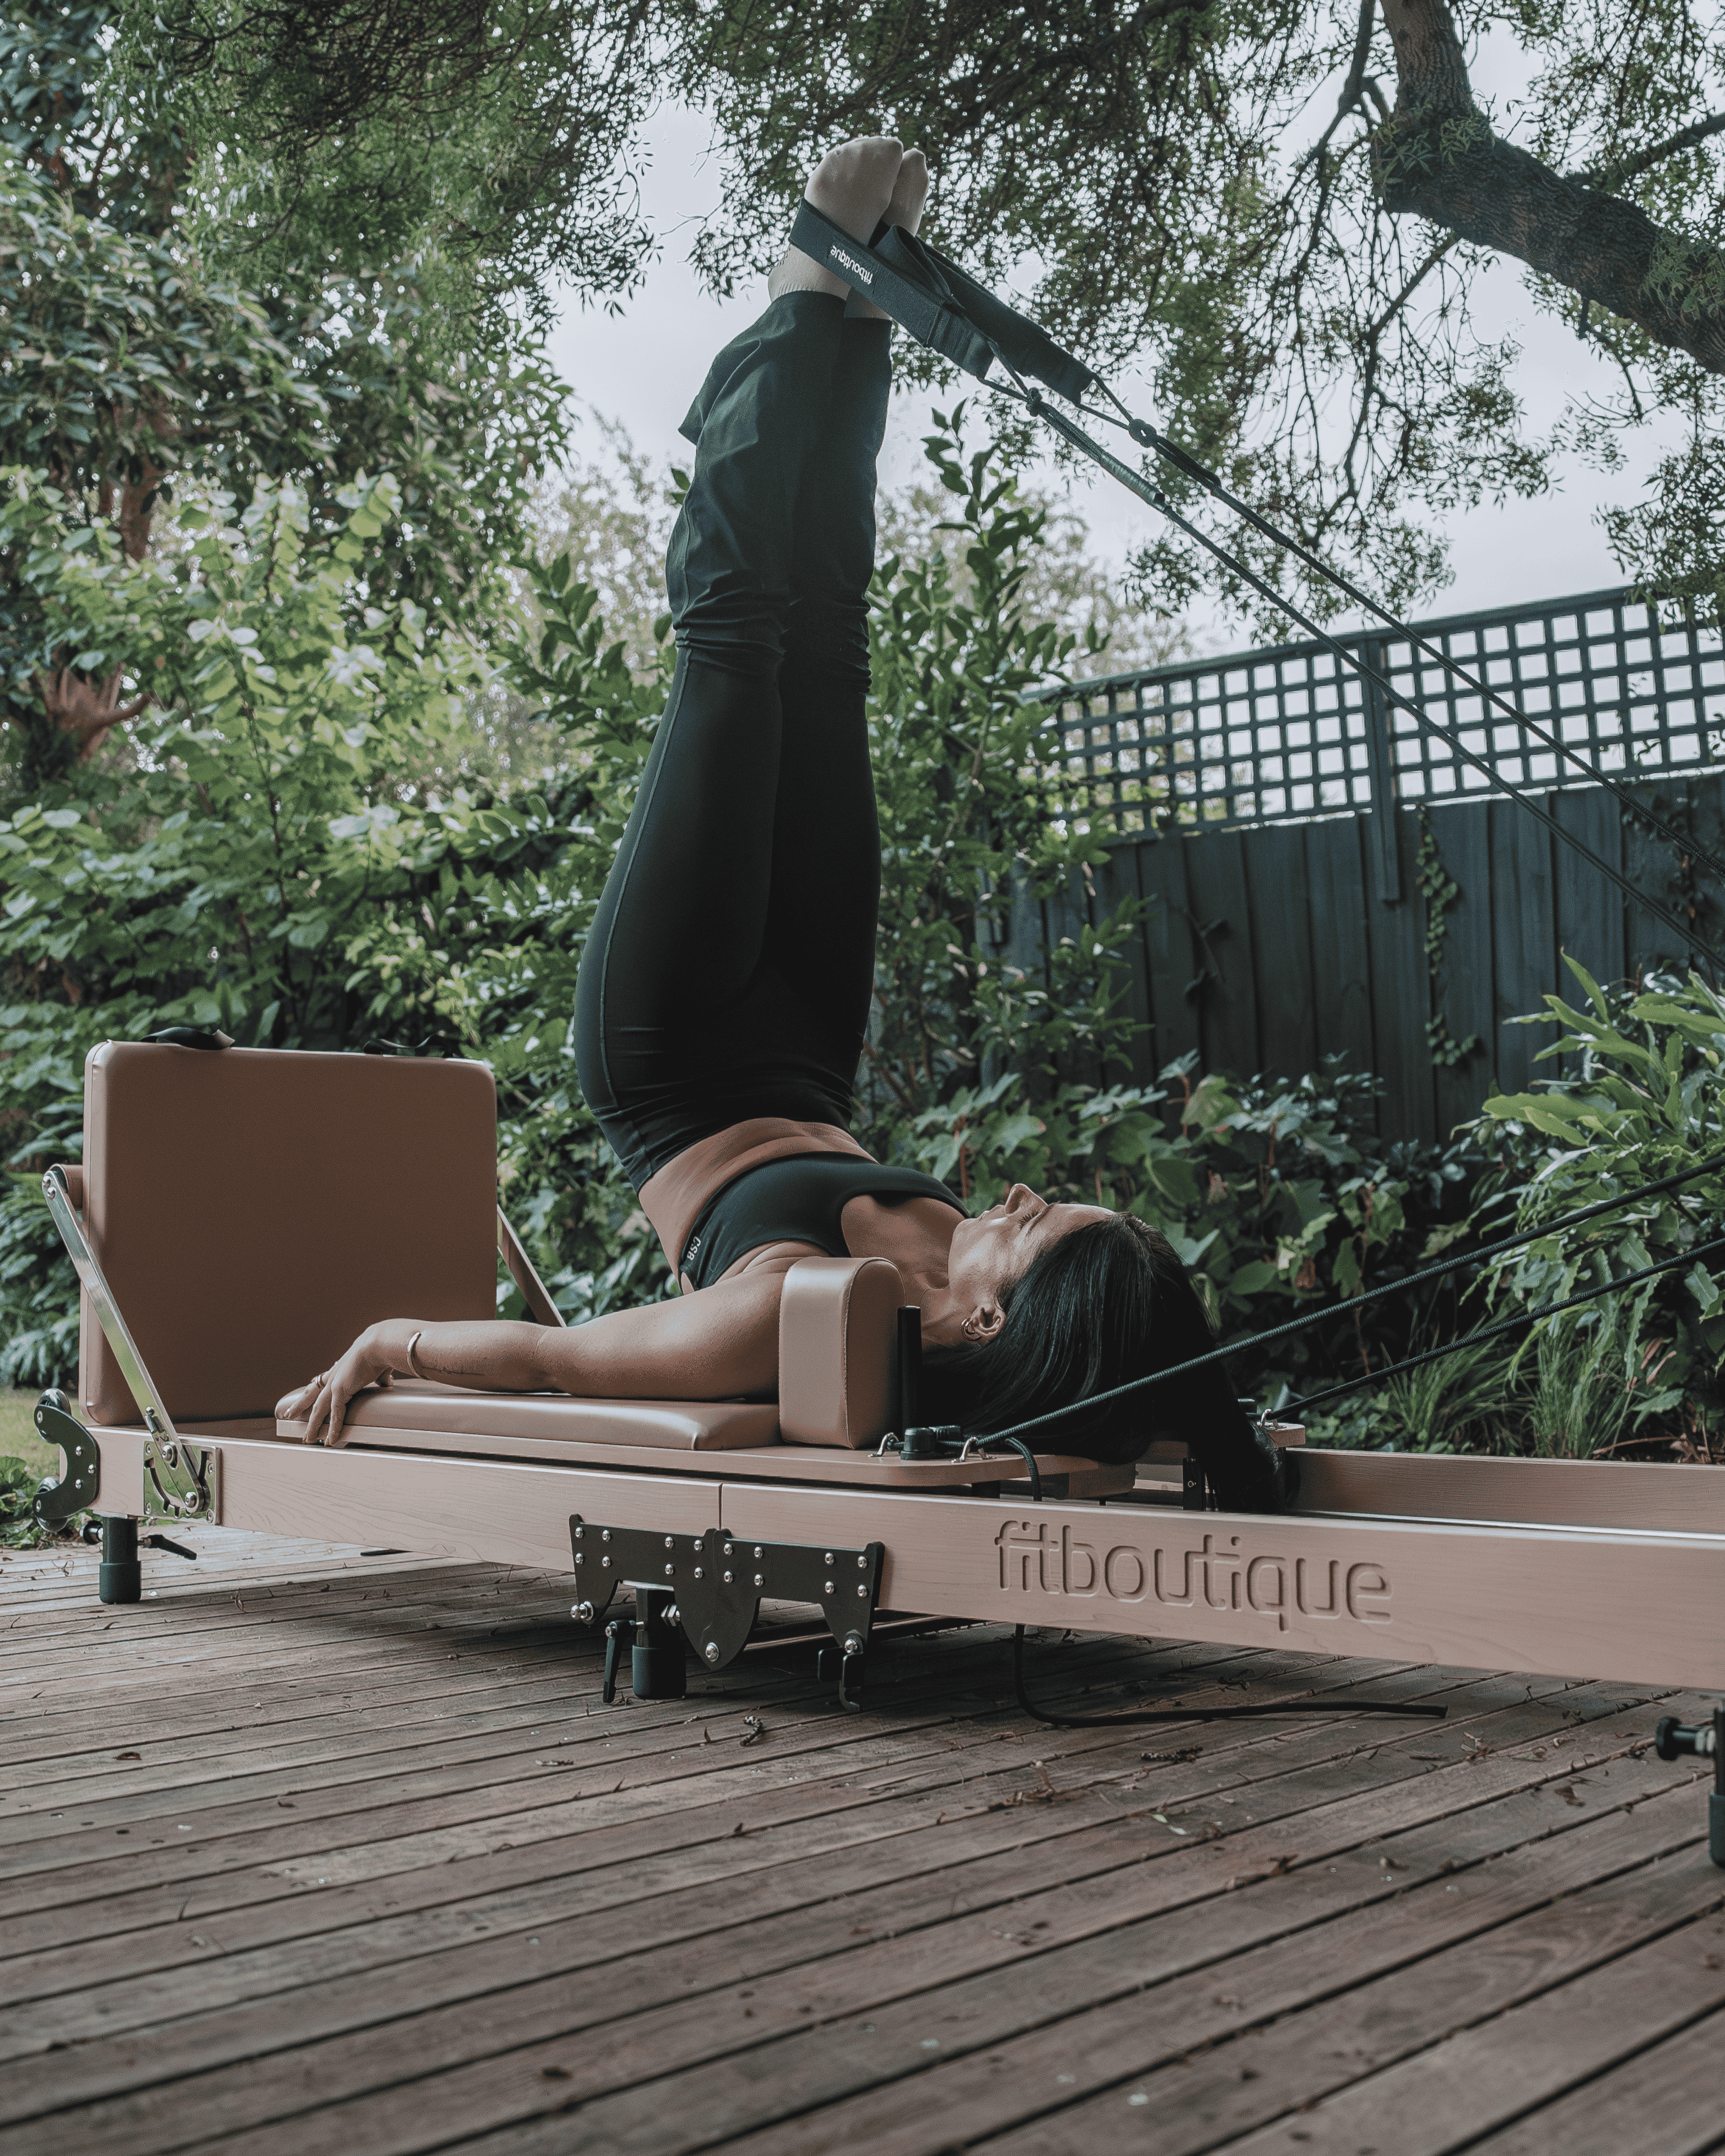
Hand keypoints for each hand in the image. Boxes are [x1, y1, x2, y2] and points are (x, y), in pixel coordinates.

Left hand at [275, 1327, 396, 1448]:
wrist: (377, 1346)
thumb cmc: (379, 1352)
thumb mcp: (377, 1367)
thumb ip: (380, 1377)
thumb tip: (387, 1382)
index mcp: (340, 1369)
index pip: (320, 1382)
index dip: (312, 1390)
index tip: (304, 1396)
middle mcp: (333, 1376)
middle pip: (311, 1395)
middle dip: (299, 1406)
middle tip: (289, 1415)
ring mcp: (334, 1384)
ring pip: (318, 1409)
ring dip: (312, 1425)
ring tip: (307, 1438)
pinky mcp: (340, 1391)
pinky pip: (335, 1414)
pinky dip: (333, 1428)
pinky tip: (331, 1439)